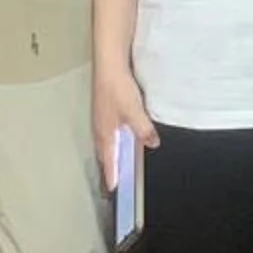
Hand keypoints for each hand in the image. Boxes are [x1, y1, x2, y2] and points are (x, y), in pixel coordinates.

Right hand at [93, 65, 157, 187]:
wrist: (109, 64)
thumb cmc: (116, 87)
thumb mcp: (134, 113)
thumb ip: (143, 131)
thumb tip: (152, 143)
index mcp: (105, 134)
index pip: (109, 161)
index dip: (112, 176)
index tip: (112, 189)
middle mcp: (100, 128)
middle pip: (105, 153)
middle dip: (110, 167)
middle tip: (115, 179)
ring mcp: (102, 118)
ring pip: (107, 142)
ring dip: (112, 152)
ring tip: (118, 161)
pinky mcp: (105, 109)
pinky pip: (109, 130)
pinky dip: (115, 138)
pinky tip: (122, 135)